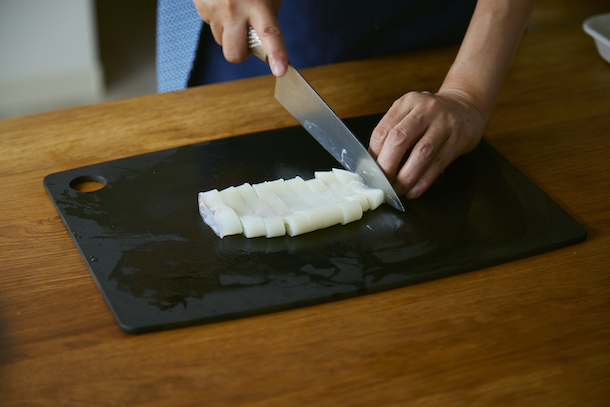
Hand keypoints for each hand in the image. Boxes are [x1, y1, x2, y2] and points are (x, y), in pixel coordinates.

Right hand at [193, 0, 286, 75]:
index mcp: (257, 4)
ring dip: (229, 33)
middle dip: (241, 52)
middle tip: (248, 39)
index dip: (276, 54)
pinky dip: (218, 19)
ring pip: (221, 41)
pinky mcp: (200, 7)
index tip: (280, 70)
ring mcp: (214, 9)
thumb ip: (267, 18)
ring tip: (235, 11)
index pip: (269, 34)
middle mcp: (234, 9)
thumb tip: (263, 43)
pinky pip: (211, 25)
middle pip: (234, 54)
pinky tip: (223, 3)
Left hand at [369, 90, 485, 198]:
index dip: (374, 154)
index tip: (371, 171)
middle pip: (400, 139)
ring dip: (406, 176)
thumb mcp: (410, 113)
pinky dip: (424, 180)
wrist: (466, 106)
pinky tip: (415, 190)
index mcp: (407, 103)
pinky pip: (438, 163)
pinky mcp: (458, 139)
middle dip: (387, 166)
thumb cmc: (432, 115)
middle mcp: (425, 110)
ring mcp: (444, 124)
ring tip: (398, 190)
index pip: (383, 130)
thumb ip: (393, 132)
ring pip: (421, 153)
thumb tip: (374, 162)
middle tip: (382, 183)